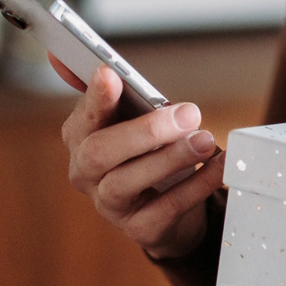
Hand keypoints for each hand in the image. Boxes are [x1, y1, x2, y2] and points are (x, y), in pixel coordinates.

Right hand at [59, 63, 225, 261]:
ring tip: (204, 140)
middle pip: (100, 152)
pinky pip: (165, 208)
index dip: (95, 98)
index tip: (110, 75)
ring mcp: (109, 205)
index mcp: (81, 137)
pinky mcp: (139, 229)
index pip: (82, 116)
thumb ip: (108, 90)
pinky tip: (216, 166)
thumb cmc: (147, 152)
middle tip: (188, 113)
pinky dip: (196, 186)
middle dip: (145, 130)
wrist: (170, 208)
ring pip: (126, 182)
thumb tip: (69, 56)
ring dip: (169, 158)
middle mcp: (86, 173)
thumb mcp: (130, 117)